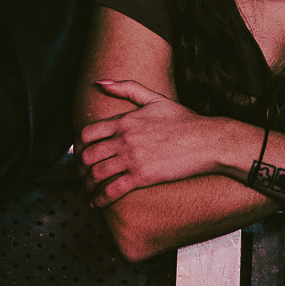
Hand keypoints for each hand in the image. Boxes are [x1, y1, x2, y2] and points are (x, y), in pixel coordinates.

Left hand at [79, 80, 226, 203]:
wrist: (206, 140)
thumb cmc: (184, 120)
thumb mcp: (155, 98)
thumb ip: (126, 88)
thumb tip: (101, 82)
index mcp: (125, 120)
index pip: (87, 133)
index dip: (77, 147)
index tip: (78, 156)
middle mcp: (124, 139)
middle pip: (87, 156)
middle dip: (79, 170)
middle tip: (80, 177)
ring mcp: (132, 158)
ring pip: (96, 175)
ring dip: (86, 187)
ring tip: (87, 193)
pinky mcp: (142, 176)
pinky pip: (112, 190)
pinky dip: (100, 199)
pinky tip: (97, 204)